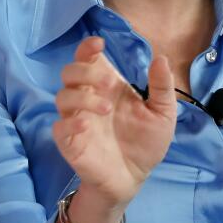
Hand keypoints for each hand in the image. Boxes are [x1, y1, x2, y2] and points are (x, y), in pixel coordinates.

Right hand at [52, 37, 176, 208]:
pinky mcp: (69, 142)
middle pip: (70, 72)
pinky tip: (86, 126)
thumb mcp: (162, 114)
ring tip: (107, 109)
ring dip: (82, 98)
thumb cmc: (145, 143)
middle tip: (110, 82)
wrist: (134, 178)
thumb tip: (161, 58)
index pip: (87, 58)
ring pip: (62, 97)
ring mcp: (76, 119)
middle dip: (86, 71)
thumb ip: (162, 88)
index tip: (98, 44)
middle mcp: (87, 98)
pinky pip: (59, 127)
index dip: (87, 47)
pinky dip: (70, 123)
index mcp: (106, 87)